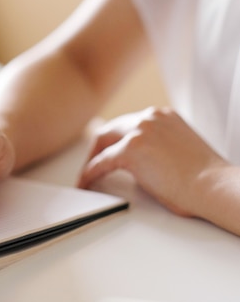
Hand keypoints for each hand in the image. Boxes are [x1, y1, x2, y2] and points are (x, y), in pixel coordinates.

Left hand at [78, 107, 226, 217]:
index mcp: (164, 116)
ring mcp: (139, 131)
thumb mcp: (180, 148)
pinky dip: (90, 172)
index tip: (109, 150)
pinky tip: (86, 183)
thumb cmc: (205, 178)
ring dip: (92, 157)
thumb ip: (159, 145)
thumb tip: (142, 161)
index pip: (130, 123)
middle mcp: (150, 117)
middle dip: (100, 146)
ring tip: (86, 174)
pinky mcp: (131, 149)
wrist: (213, 186)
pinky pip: (101, 162)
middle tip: (92, 162)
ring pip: (103, 140)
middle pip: (112, 127)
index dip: (116, 139)